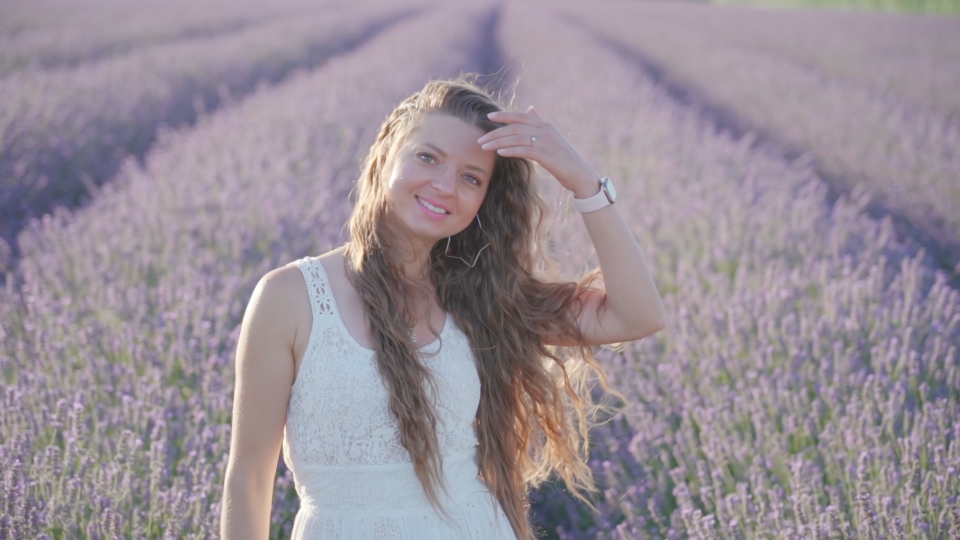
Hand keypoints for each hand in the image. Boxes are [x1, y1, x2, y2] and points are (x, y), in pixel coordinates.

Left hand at [477, 106, 600, 198]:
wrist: (580, 174)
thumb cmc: (564, 159)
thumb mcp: (552, 138)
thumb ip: (539, 123)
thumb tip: (530, 109)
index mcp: (546, 125)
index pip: (521, 116)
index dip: (504, 115)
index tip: (489, 117)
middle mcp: (546, 130)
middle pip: (515, 127)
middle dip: (495, 132)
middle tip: (480, 140)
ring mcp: (547, 142)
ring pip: (517, 138)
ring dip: (498, 142)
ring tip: (484, 147)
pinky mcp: (547, 155)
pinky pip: (525, 150)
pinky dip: (511, 150)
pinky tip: (500, 152)